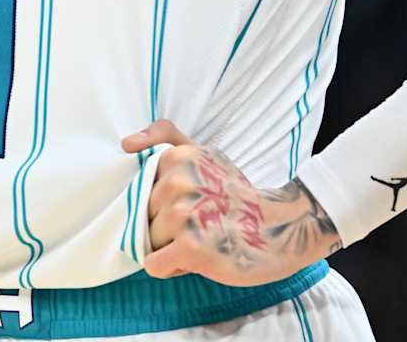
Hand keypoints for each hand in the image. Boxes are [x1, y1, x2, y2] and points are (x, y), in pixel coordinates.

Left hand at [122, 119, 340, 287]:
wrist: (281, 226)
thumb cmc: (237, 195)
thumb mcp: (203, 154)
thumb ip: (165, 138)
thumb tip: (126, 144)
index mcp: (175, 158)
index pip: (141, 190)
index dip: (162, 203)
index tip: (190, 203)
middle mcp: (176, 183)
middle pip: (144, 216)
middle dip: (166, 226)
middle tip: (200, 224)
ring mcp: (182, 215)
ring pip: (148, 241)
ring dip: (171, 248)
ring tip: (202, 240)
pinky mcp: (190, 247)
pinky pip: (154, 265)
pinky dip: (172, 268)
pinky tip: (198, 258)